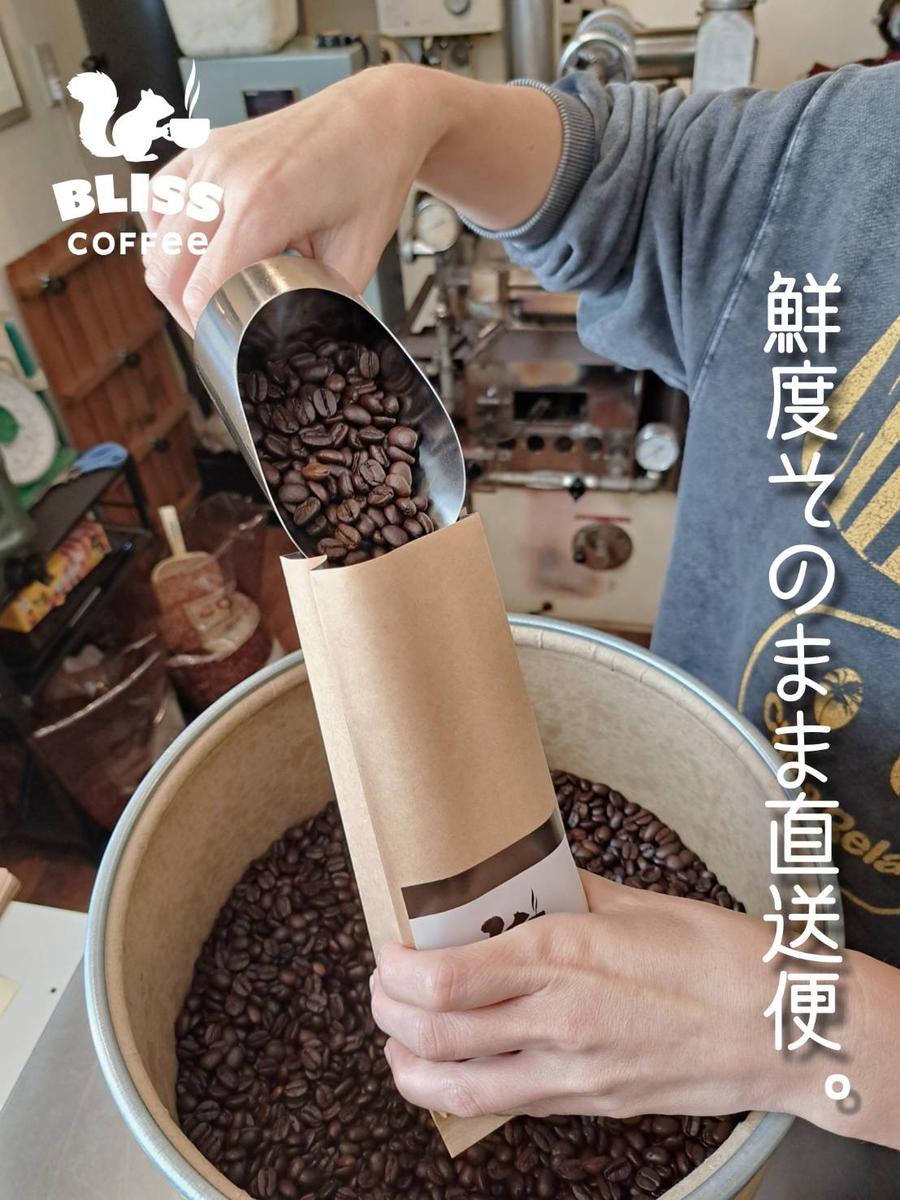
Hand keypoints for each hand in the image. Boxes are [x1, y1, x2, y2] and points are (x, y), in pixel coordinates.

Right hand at [143, 64, 562, 332]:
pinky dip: (165, 231)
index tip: (222, 344)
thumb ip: (322, 304)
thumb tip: (303, 343)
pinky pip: (159, 198)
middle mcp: (224, 178)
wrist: (376, 115)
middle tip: (211, 329)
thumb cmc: (371, 177)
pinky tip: (191, 249)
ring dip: (171, 272)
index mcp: (262, 208)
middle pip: (165, 268)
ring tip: (203, 293)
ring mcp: (210, 158)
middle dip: (182, 310)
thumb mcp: (356, 257)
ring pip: (155, 235)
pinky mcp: (206, 147)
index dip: (205, 327)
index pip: (201, 288)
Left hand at [372, 872, 793, 1122]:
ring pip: (461, 1091)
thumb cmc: (720, 956)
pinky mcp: (593, 1105)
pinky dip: (465, 1091)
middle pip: (437, 1038)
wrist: (786, 1028)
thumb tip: (528, 882)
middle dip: (389, 1015)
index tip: (388, 952)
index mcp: (566, 957)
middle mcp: (559, 1021)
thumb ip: (570, 894)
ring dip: (411, 1069)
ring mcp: (575, 1073)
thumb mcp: (637, 903)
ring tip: (400, 1041)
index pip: (448, 980)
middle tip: (383, 991)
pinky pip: (509, 1104)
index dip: (398, 971)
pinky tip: (460, 1068)